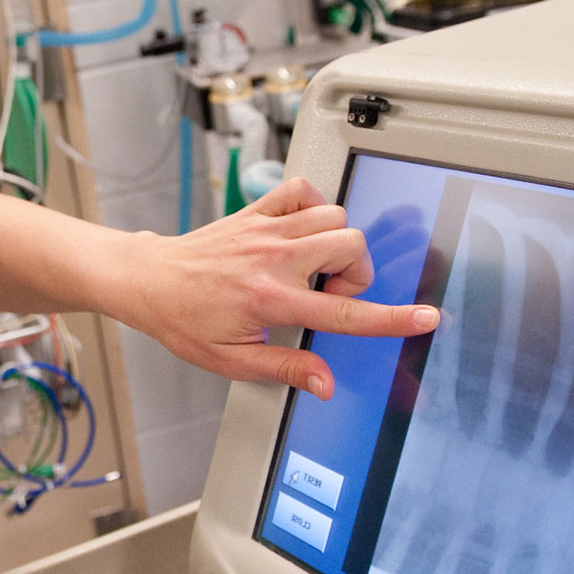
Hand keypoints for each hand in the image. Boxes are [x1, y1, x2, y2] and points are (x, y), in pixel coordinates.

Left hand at [112, 178, 439, 398]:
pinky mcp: (255, 211)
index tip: (425, 318)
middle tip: (333, 291)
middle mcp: (272, 258)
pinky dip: (315, 204)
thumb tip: (326, 384)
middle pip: (353, 245)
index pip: (345, 311)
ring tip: (316, 266)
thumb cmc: (184, 321)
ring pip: (336, 216)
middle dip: (358, 271)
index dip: (392, 318)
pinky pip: (303, 188)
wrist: (148, 281)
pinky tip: (304, 231)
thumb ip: (287, 369)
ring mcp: (264, 229)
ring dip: (339, 241)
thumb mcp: (233, 361)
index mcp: (271, 300)